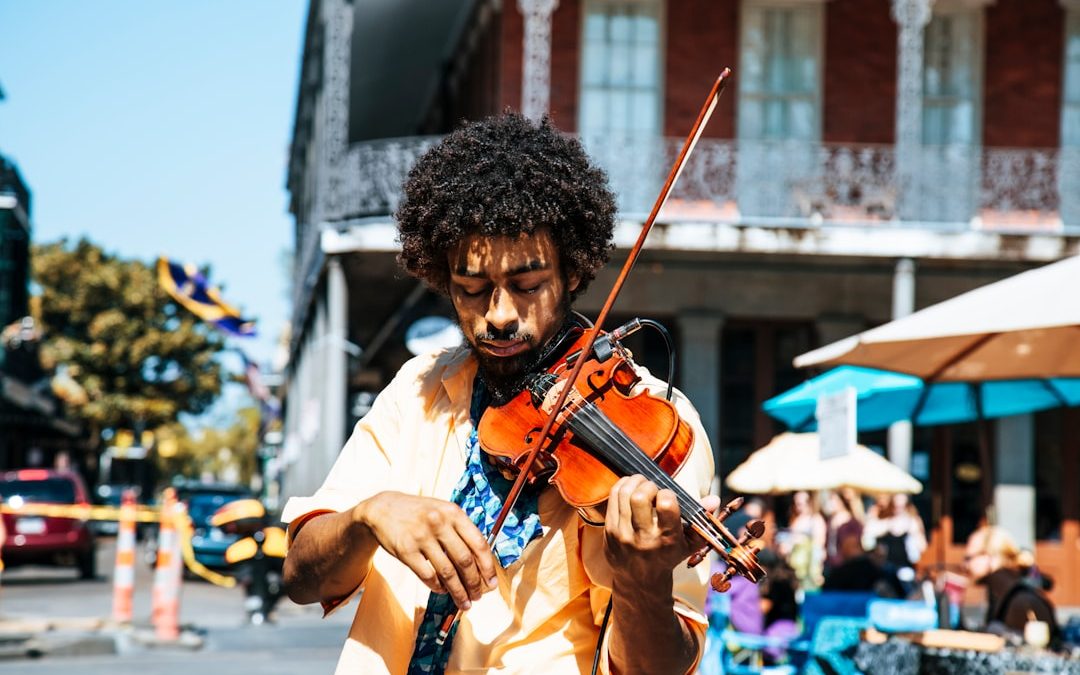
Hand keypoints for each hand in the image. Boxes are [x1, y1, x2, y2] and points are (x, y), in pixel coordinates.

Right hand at [354, 491, 497, 608]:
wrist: (383, 509)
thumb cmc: (419, 513)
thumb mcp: (443, 511)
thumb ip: (461, 531)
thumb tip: (481, 563)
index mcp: (453, 513)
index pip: (478, 543)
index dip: (488, 567)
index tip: (492, 583)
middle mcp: (439, 523)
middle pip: (464, 561)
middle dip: (474, 583)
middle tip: (478, 597)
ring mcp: (421, 537)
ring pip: (447, 572)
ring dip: (458, 591)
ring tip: (464, 602)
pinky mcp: (406, 550)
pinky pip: (428, 576)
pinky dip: (438, 587)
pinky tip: (443, 591)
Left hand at [603, 475, 714, 589]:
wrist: (640, 580)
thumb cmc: (668, 556)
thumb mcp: (690, 543)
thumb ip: (702, 520)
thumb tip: (714, 498)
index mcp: (667, 539)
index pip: (666, 504)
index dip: (668, 493)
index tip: (668, 498)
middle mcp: (644, 537)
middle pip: (641, 496)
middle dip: (649, 485)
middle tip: (653, 489)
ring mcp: (623, 534)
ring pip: (625, 493)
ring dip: (634, 482)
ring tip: (642, 484)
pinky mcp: (609, 530)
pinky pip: (613, 498)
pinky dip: (622, 486)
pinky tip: (630, 488)